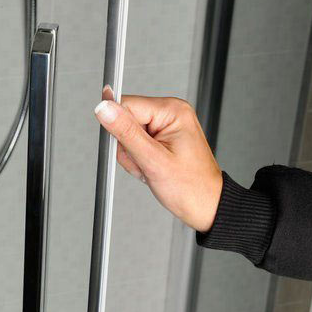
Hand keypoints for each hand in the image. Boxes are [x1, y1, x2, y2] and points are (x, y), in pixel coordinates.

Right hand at [94, 87, 222, 231]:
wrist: (206, 206)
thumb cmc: (191, 187)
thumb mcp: (153, 160)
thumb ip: (126, 132)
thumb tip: (105, 108)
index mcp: (172, 111)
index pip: (126, 105)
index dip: (121, 130)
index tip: (131, 150)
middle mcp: (171, 113)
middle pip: (126, 121)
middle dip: (129, 148)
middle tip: (146, 164)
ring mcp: (168, 126)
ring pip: (129, 135)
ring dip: (134, 157)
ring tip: (151, 169)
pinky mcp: (163, 137)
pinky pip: (137, 144)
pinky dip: (140, 160)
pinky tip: (152, 169)